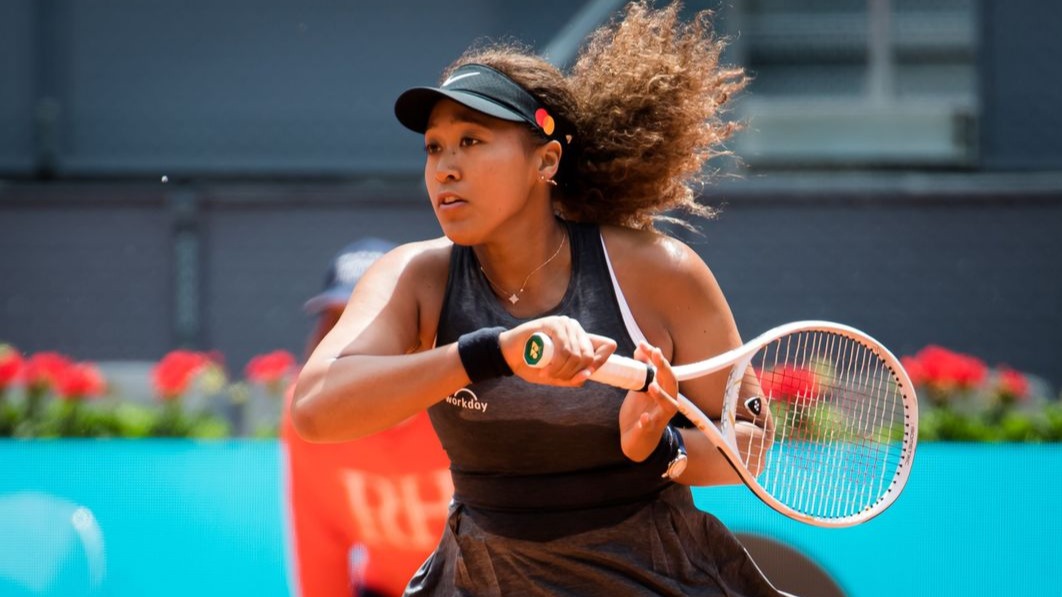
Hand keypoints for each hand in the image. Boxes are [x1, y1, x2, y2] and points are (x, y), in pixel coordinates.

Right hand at [499, 316, 616, 386]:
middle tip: (555, 377)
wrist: (509, 354)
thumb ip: (571, 378)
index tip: (586, 374)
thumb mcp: (555, 376)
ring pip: (576, 354)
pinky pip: (564, 348)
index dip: (602, 361)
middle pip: (589, 356)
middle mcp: (576, 330)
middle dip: (572, 373)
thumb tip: (586, 376)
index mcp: (580, 339)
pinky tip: (545, 370)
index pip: (606, 345)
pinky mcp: (554, 323)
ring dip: (561, 371)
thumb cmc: (532, 364)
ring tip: (546, 374)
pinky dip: (556, 364)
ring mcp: (565, 324)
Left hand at [618, 341, 678, 461]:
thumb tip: (640, 349)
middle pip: (671, 384)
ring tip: (652, 386)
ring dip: (662, 395)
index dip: (655, 357)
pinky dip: (648, 422)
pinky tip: (643, 418)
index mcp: (663, 390)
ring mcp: (660, 417)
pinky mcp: (650, 430)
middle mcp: (666, 402)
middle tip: (656, 354)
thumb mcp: (640, 388)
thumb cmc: (641, 411)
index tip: (643, 345)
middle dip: (664, 368)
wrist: (636, 441)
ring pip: (669, 406)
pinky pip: (651, 426)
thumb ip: (642, 370)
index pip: (663, 370)